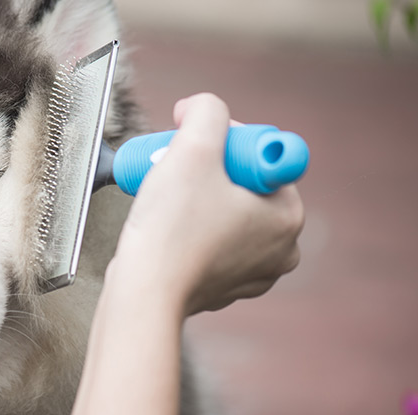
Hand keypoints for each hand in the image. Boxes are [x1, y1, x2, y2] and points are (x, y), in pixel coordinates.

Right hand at [110, 92, 303, 316]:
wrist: (143, 292)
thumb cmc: (170, 229)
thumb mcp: (193, 148)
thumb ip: (206, 111)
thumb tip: (200, 107)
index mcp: (287, 216)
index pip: (262, 156)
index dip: (224, 141)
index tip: (194, 147)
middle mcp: (280, 249)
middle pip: (243, 184)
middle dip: (207, 169)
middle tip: (174, 169)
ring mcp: (252, 273)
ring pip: (224, 212)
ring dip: (197, 197)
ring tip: (167, 199)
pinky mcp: (222, 287)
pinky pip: (209, 241)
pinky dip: (191, 229)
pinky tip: (168, 228)